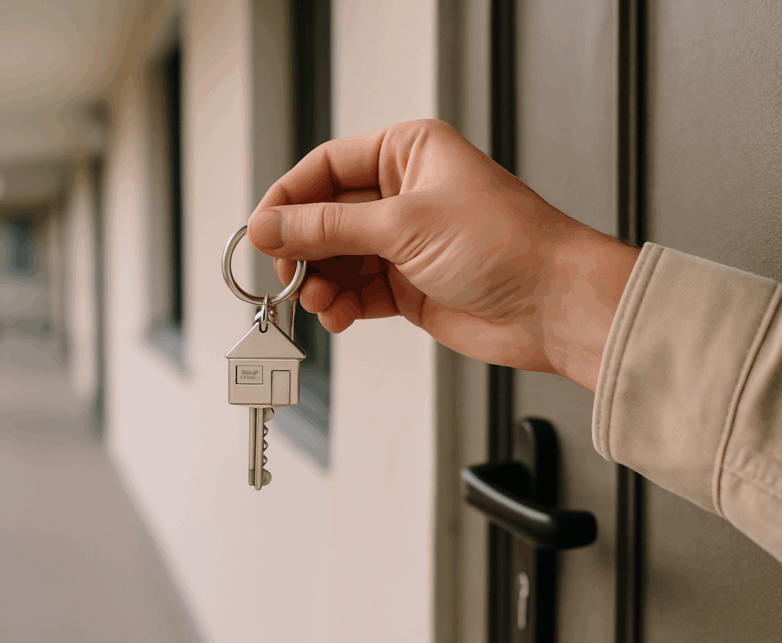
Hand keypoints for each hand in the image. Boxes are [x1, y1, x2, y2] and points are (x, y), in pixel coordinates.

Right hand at [247, 119, 639, 391]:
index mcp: (407, 154)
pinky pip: (356, 293)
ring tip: (319, 302)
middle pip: (326, 217)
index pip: (326, 168)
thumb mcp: (404, 225)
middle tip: (286, 274)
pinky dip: (340, 306)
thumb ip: (328, 227)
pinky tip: (337, 316)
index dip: (288, 198)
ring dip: (321, 283)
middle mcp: (404, 195)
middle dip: (304, 249)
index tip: (261, 230)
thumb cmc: (507, 244)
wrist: (554, 306)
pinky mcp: (408, 287)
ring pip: (337, 259)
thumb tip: (269, 225)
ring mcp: (405, 243)